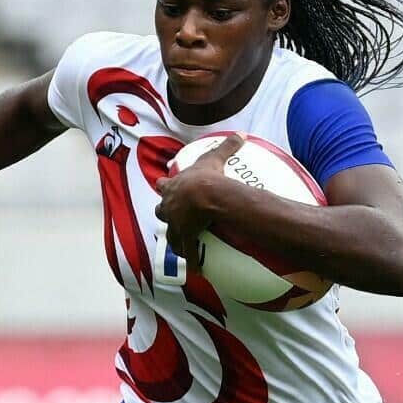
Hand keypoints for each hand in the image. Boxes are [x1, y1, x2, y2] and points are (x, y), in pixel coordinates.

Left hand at [153, 132, 243, 260]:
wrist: (203, 195)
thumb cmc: (205, 176)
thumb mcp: (214, 157)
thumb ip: (227, 145)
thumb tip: (241, 134)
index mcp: (173, 187)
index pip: (164, 185)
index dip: (164, 185)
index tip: (163, 184)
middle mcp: (170, 206)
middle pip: (161, 210)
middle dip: (164, 211)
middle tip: (168, 214)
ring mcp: (175, 223)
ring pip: (170, 232)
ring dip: (173, 237)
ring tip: (177, 243)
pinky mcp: (184, 237)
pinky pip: (186, 250)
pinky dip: (189, 259)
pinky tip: (193, 268)